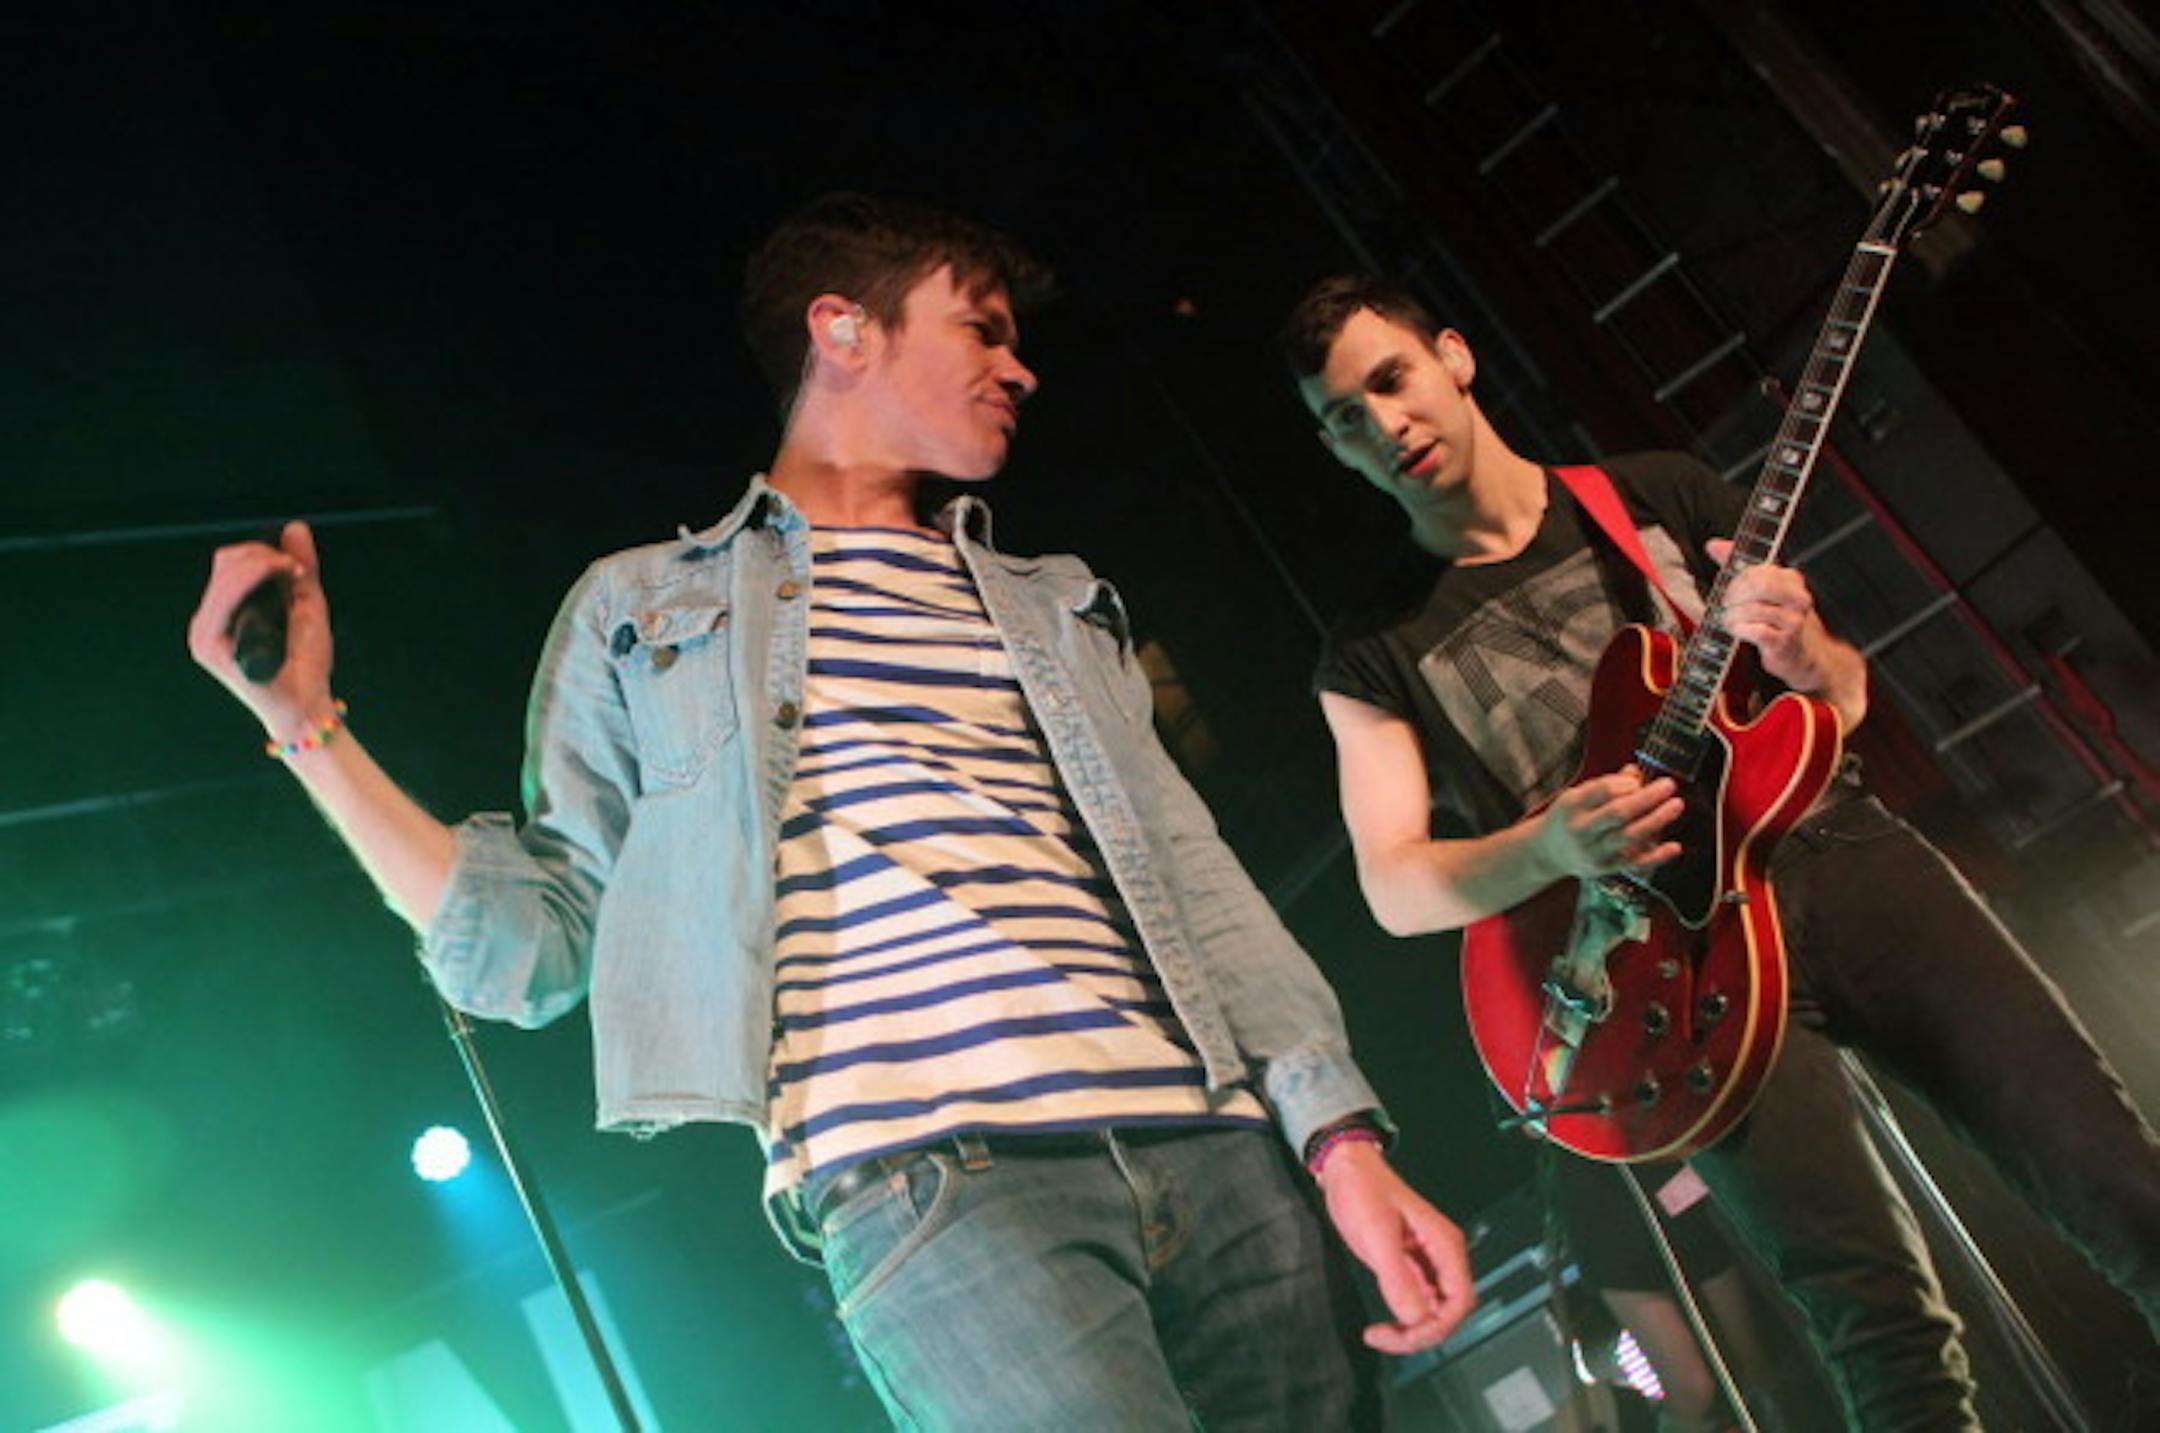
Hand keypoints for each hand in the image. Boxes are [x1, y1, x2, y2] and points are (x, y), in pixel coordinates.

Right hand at [186, 520, 336, 739]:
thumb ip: (301, 568)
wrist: (308, 705)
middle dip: (263, 555)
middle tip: (296, 569)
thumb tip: (294, 527)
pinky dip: (252, 578)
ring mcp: (204, 634)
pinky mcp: (209, 646)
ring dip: (262, 563)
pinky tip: (277, 576)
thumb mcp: (307, 605)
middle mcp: (207, 621)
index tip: (296, 566)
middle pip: (225, 562)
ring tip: (292, 573)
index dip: (262, 553)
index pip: (229, 562)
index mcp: (222, 612)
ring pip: (224, 574)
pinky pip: (224, 599)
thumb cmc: (306, 663)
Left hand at [1315, 1141, 1475, 1352]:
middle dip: (1422, 1332)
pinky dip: (1403, 1319)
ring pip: (1434, 1311)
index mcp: (1444, 1244)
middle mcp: (1441, 1256)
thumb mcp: (1376, 1233)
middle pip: (1449, 1311)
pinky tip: (1383, 1325)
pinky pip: (1417, 1302)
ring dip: (1412, 1330)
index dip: (1438, 1325)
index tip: (1407, 1333)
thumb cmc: (1363, 1189)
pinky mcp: (1409, 1267)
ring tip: (1380, 1335)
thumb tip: (1415, 1317)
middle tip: (1386, 1338)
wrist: (1346, 1170)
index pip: (1460, 1299)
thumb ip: (1397, 1277)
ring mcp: (1426, 1263)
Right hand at [1534, 767, 1682, 880]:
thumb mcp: (1577, 795)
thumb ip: (1606, 785)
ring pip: (1629, 837)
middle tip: (1669, 786)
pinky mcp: (1604, 869)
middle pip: (1618, 813)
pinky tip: (1674, 847)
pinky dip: (1657, 856)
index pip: (1602, 791)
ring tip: (1676, 805)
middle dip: (1647, 798)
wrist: (1548, 852)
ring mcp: (1593, 852)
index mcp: (1572, 806)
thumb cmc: (1569, 818)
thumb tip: (1636, 773)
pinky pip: (1634, 863)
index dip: (1626, 784)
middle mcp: (1580, 830)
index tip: (1640, 779)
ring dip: (1656, 820)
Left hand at [1707, 538, 1829, 689]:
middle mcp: (1798, 598)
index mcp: (1792, 579)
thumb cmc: (1777, 619)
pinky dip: (1740, 630)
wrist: (1802, 654)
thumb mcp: (1762, 589)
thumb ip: (1738, 565)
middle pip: (1759, 586)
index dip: (1736, 580)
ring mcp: (1794, 621)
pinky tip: (1737, 631)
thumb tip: (1714, 545)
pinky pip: (1756, 631)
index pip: (1757, 570)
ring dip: (1732, 616)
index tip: (1729, 590)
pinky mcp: (1785, 642)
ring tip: (1729, 620)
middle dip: (1734, 595)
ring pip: (1754, 610)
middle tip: (1726, 605)